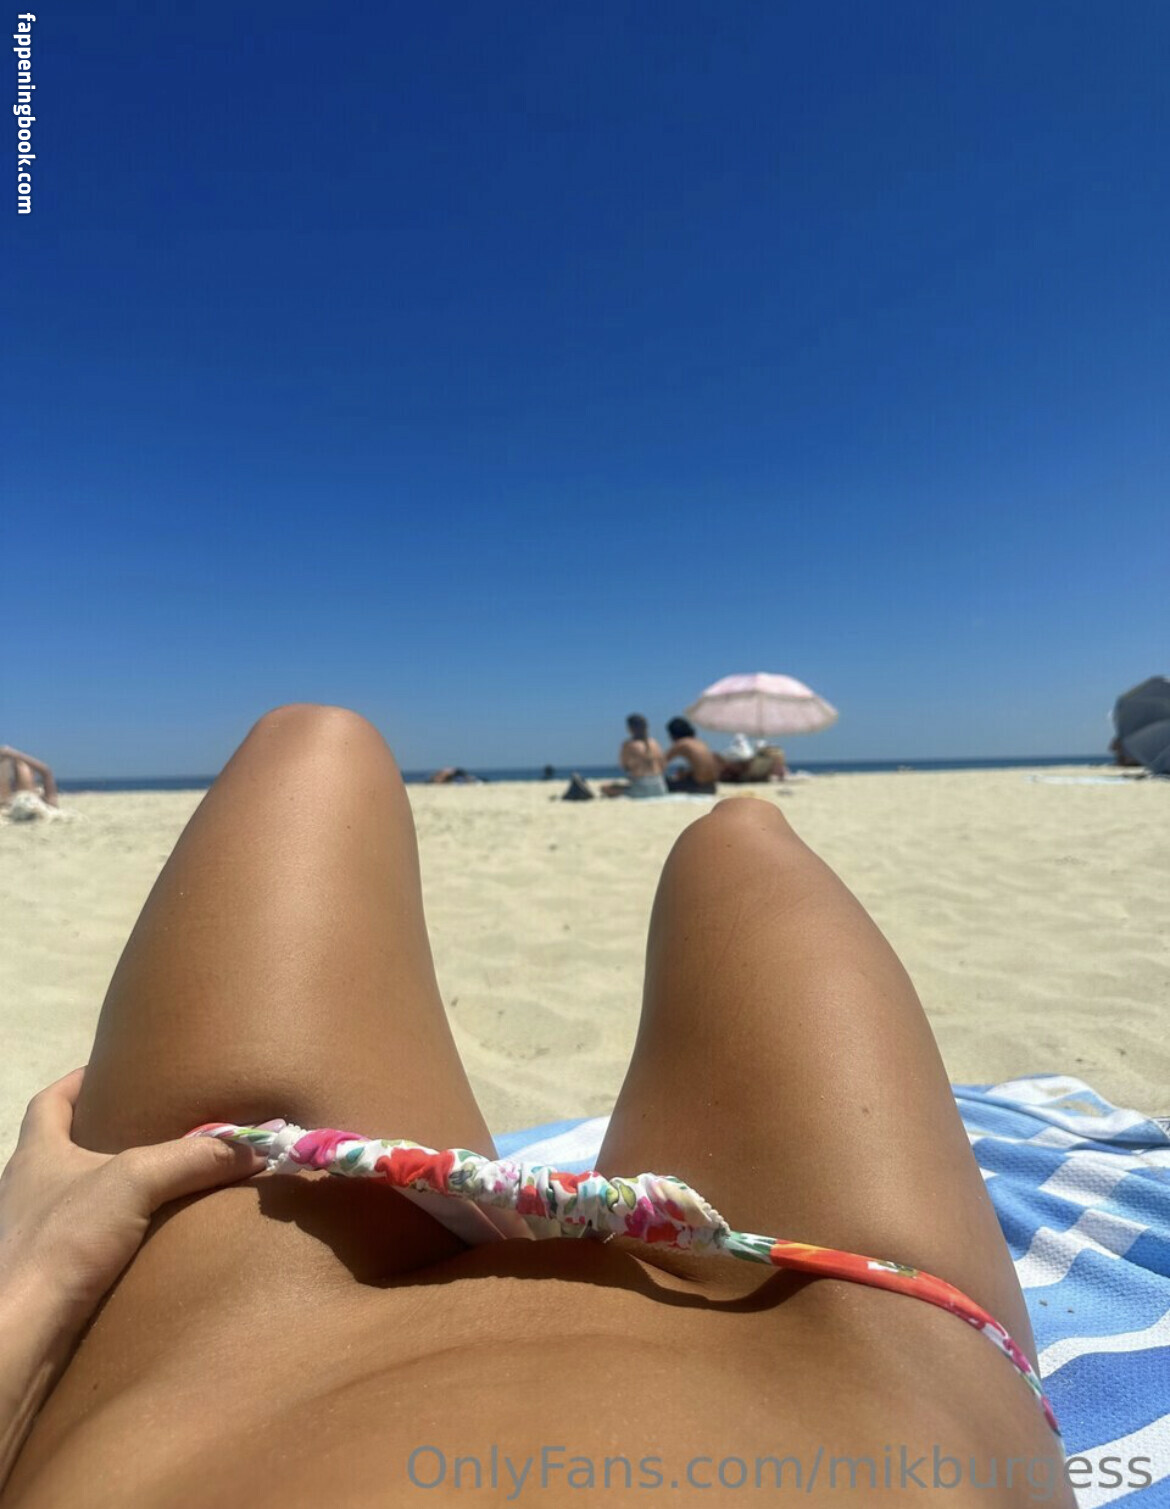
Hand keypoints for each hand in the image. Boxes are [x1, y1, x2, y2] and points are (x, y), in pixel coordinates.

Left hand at [0, 1069, 264, 1326]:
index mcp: (35, 1153)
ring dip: (105, 1191)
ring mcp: (30, 1235)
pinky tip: (138, 1242)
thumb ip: (193, 1158)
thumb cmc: (64, 1239)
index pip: (49, 1102)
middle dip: (101, 1137)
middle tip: (151, 1130)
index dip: (77, 1082)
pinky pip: (78, 1243)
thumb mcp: (135, 1181)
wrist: (22, 1332)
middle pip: (60, 1148)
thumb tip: (253, 1147)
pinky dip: (106, 1236)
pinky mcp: (44, 1277)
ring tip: (152, 1186)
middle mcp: (24, 1189)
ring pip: (70, 1198)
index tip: (112, 1072)